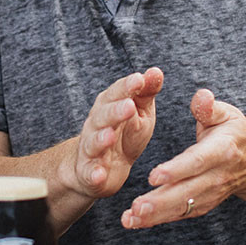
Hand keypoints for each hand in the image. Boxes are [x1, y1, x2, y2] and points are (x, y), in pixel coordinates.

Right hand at [72, 67, 163, 197]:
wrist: (101, 167)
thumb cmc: (124, 134)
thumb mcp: (139, 112)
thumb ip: (145, 93)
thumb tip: (156, 71)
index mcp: (109, 106)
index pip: (116, 93)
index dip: (126, 87)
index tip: (139, 79)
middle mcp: (96, 125)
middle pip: (103, 116)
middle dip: (115, 111)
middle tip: (129, 106)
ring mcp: (91, 149)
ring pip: (93, 142)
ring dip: (101, 139)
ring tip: (110, 135)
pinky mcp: (90, 172)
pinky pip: (90, 173)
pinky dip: (93, 173)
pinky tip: (99, 173)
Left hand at [122, 88, 245, 228]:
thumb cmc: (232, 132)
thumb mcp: (226, 114)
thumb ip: (209, 108)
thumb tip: (202, 97)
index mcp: (221, 151)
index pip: (197, 162)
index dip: (176, 170)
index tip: (154, 176)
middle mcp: (215, 177)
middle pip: (186, 192)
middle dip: (160, 201)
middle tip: (136, 207)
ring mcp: (209, 194)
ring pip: (181, 207)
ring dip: (155, 216)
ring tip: (130, 219)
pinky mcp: (201, 205)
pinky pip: (179, 214)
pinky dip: (157, 220)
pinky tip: (135, 222)